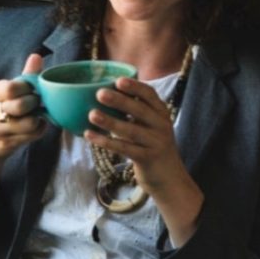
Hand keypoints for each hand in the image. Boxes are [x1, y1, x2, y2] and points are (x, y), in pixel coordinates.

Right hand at [0, 53, 46, 210]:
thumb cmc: (2, 111)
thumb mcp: (9, 92)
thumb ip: (25, 75)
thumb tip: (36, 56)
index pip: (11, 88)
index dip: (28, 89)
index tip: (32, 90)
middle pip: (20, 105)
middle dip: (35, 104)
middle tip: (36, 104)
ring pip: (28, 123)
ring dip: (38, 120)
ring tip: (35, 116)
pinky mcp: (4, 144)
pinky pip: (31, 136)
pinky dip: (38, 131)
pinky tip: (34, 128)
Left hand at [85, 77, 203, 243]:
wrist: (169, 178)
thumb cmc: (152, 147)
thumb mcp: (151, 127)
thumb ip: (136, 113)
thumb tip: (106, 94)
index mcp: (161, 114)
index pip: (150, 95)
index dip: (135, 87)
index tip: (118, 80)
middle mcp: (161, 126)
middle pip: (140, 110)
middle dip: (120, 101)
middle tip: (99, 93)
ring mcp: (155, 142)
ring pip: (131, 130)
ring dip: (110, 122)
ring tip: (91, 115)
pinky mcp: (147, 158)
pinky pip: (124, 148)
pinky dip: (106, 142)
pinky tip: (90, 135)